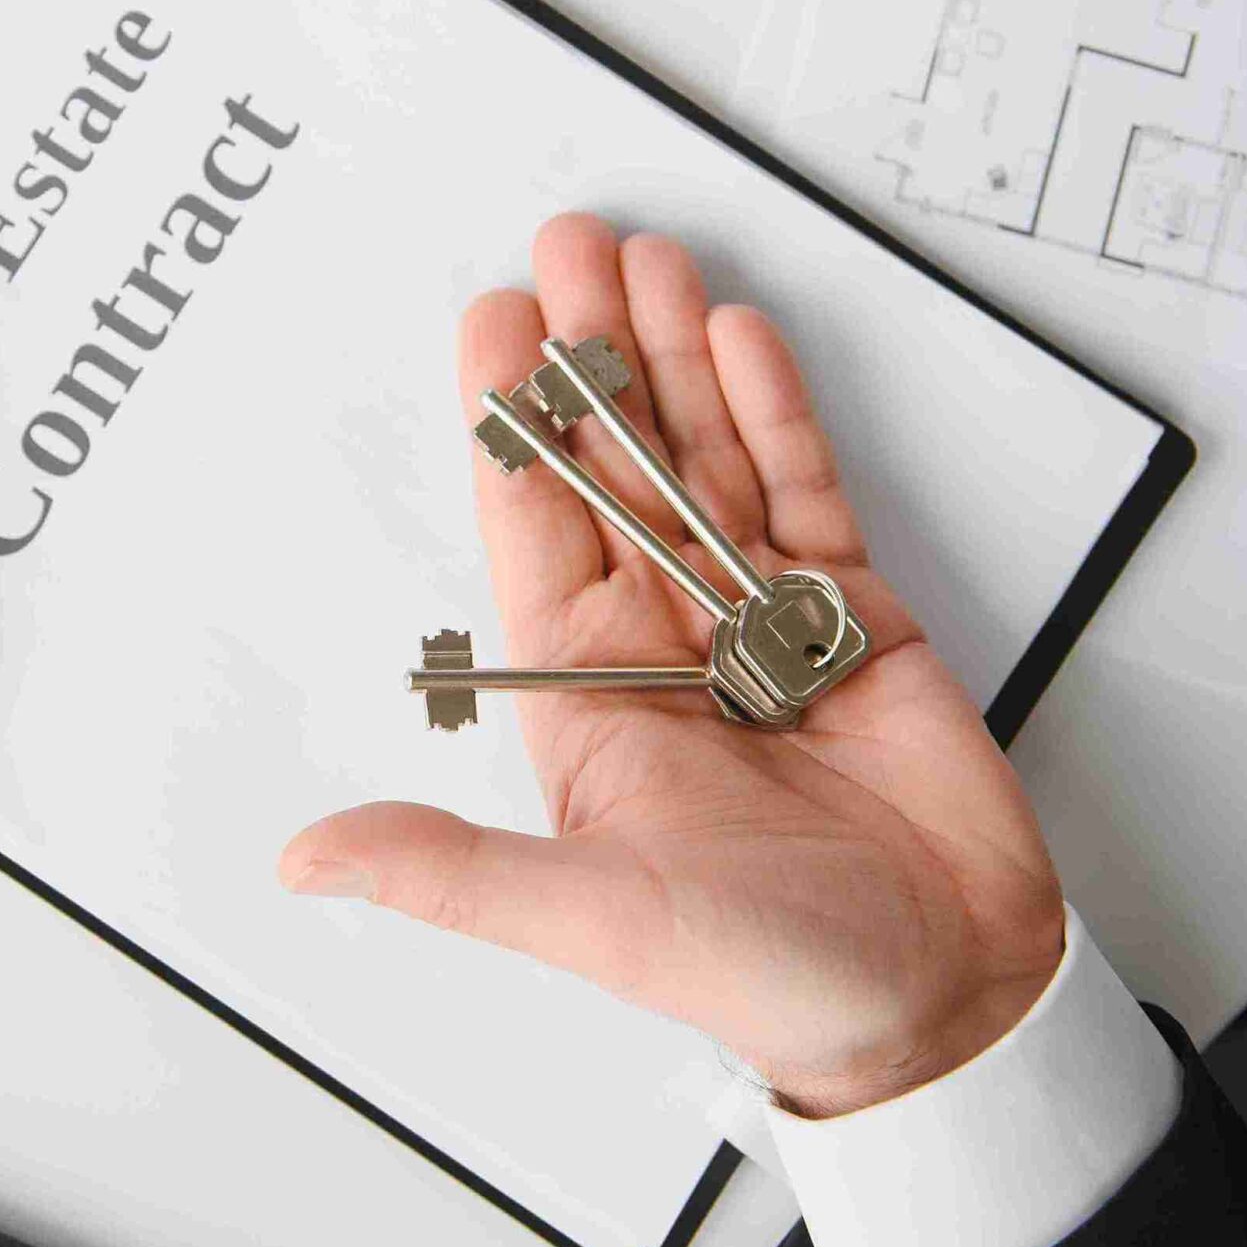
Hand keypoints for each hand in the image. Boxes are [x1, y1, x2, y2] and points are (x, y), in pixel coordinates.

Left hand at [280, 215, 1065, 1115]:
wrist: (940, 998)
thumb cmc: (766, 975)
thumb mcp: (588, 917)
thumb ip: (449, 871)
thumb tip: (305, 860)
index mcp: (585, 698)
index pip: (531, 528)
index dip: (510, 426)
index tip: (493, 326)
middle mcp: (661, 644)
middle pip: (615, 469)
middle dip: (592, 359)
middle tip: (570, 249)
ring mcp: (756, 620)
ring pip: (704, 460)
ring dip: (676, 361)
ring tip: (648, 263)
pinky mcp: (849, 615)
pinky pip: (804, 493)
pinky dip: (776, 414)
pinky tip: (741, 338)